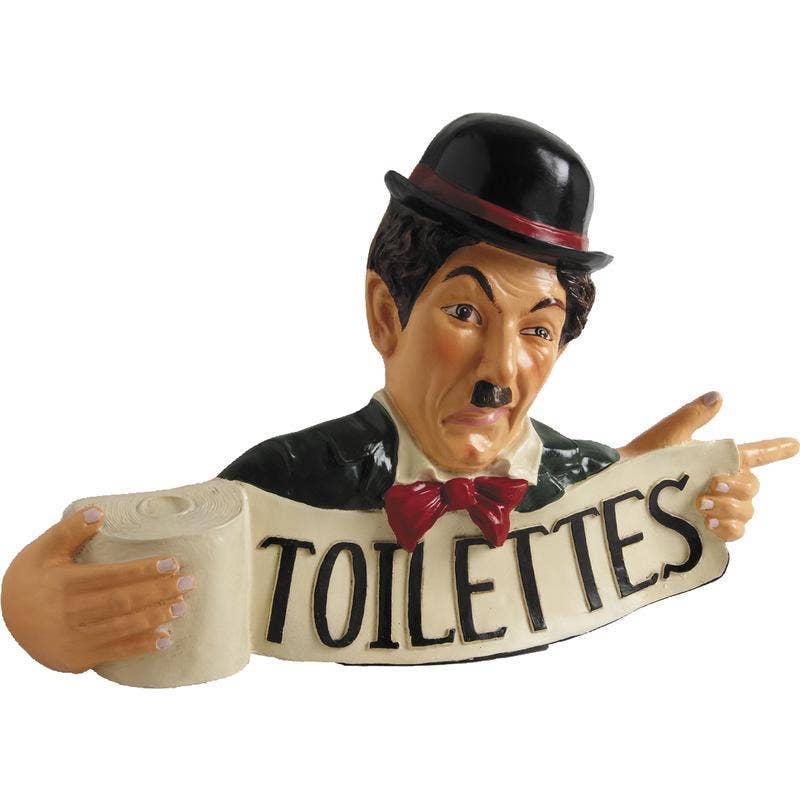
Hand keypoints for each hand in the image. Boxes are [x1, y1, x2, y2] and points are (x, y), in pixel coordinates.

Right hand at [1, 507, 194, 672]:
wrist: (6, 618)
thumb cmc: (32, 577)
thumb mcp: (44, 550)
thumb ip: (70, 530)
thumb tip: (98, 510)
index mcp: (62, 585)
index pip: (110, 577)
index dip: (142, 571)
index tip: (172, 563)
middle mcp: (67, 615)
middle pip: (121, 603)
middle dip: (157, 593)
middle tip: (188, 582)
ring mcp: (71, 640)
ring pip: (121, 628)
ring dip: (154, 618)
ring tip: (182, 606)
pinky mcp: (76, 659)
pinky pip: (114, 652)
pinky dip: (141, 646)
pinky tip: (165, 638)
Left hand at [618, 391, 798, 541]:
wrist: (619, 489)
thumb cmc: (640, 459)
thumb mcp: (667, 435)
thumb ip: (693, 416)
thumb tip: (718, 395)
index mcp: (713, 458)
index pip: (754, 453)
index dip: (774, 449)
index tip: (794, 443)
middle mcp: (718, 483)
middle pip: (752, 486)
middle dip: (739, 486)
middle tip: (713, 485)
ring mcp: (713, 507)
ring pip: (746, 510)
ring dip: (732, 506)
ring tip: (703, 504)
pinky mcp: (705, 529)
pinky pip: (734, 533)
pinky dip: (729, 527)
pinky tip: (710, 521)